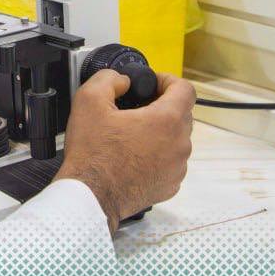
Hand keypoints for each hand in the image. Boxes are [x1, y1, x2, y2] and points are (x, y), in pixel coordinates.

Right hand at [55, 70, 194, 234]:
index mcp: (167, 121)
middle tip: (135, 109)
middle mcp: (180, 145)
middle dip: (161, 106)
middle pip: (182, 113)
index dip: (168, 80)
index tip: (153, 84)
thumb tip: (121, 80)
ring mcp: (177, 168)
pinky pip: (171, 161)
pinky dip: (157, 155)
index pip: (186, 89)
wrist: (90, 196)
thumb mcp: (89, 101)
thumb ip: (108, 79)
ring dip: (159, 132)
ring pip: (176, 139)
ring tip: (131, 135)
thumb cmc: (92, 155)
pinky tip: (133, 156)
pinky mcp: (170, 185)